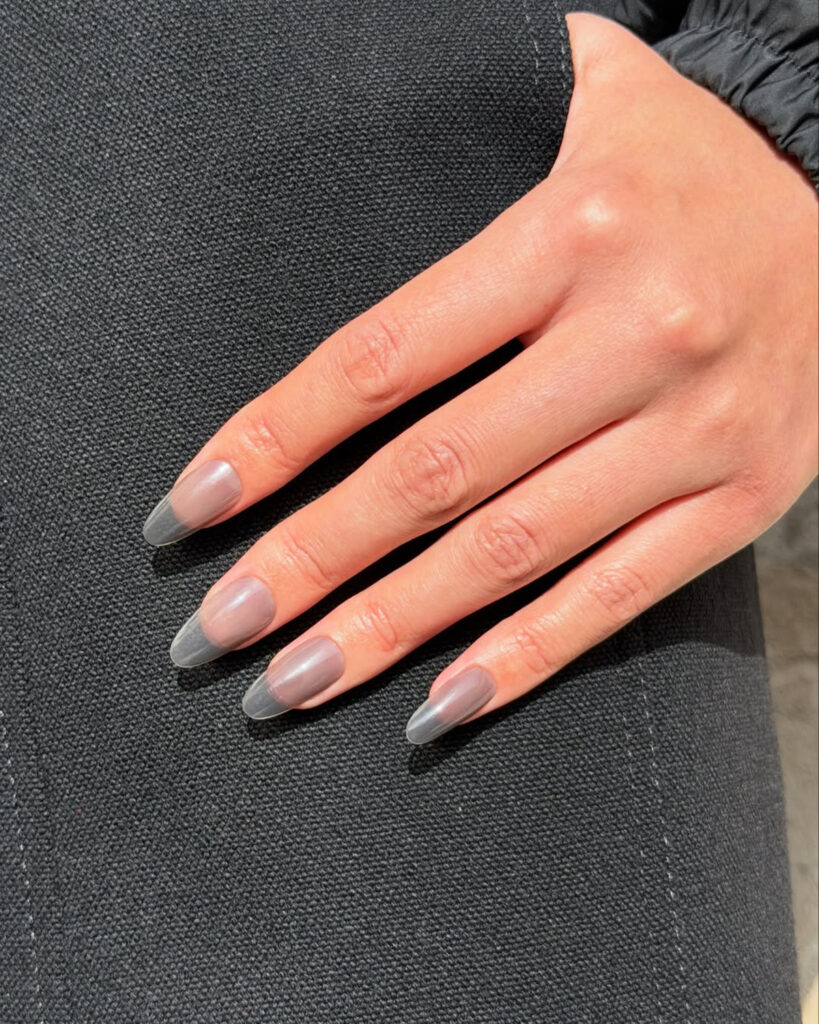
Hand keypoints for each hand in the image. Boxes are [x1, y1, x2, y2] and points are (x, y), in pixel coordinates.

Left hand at [143, 14, 817, 742]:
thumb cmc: (699, 171)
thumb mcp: (607, 113)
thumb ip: (490, 132)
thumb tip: (407, 105)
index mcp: (570, 238)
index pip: (383, 360)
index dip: (275, 440)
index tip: (196, 509)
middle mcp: (632, 337)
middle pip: (433, 475)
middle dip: (310, 562)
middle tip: (220, 631)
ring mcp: (693, 430)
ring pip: (511, 552)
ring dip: (390, 628)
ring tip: (294, 683)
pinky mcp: (742, 498)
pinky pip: (618, 596)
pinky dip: (524, 659)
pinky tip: (437, 705)